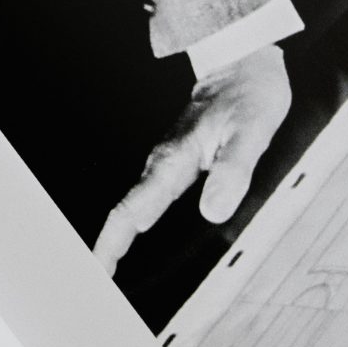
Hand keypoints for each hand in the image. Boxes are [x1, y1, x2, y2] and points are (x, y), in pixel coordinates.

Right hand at [94, 44, 290, 273]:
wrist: (242, 60)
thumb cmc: (248, 93)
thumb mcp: (251, 131)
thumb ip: (232, 171)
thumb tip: (212, 212)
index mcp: (174, 161)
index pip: (133, 209)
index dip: (113, 243)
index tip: (99, 271)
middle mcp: (164, 164)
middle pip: (125, 214)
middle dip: (108, 249)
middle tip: (96, 286)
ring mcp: (168, 164)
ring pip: (134, 207)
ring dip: (120, 239)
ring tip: (109, 273)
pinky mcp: (178, 163)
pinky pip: (150, 199)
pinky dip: (137, 224)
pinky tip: (139, 240)